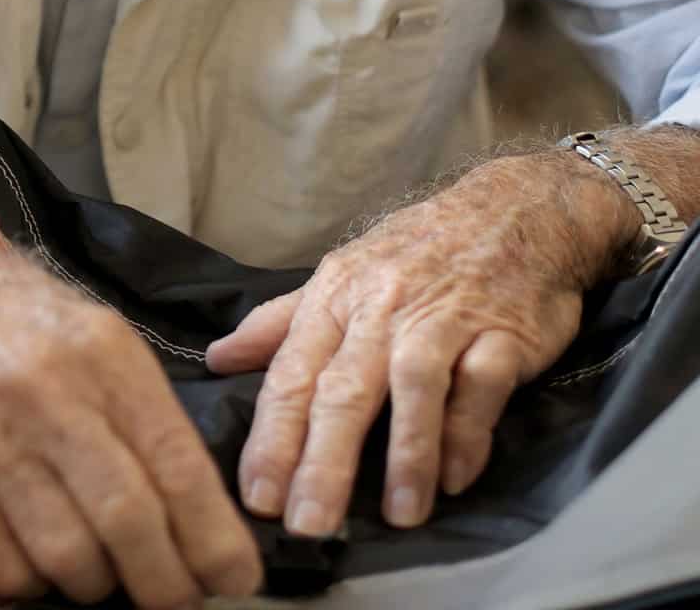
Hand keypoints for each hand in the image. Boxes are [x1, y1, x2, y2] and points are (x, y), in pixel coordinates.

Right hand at [0, 219, 262, 608]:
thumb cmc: (6, 310)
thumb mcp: (91, 330)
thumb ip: (140, 407)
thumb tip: (195, 502)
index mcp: (102, 353)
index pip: (176, 465)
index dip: (214, 536)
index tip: (237, 575)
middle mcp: (49, 397)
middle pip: (129, 524)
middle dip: (167, 583)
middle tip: (178, 597)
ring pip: (68, 560)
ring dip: (97, 584)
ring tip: (102, 570)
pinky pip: (3, 570)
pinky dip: (32, 582)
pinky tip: (36, 555)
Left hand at [205, 154, 631, 537]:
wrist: (515, 209)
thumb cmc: (419, 250)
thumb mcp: (343, 273)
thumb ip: (282, 321)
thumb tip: (219, 358)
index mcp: (337, 294)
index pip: (293, 372)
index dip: (273, 436)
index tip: (256, 494)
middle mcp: (384, 306)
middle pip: (344, 387)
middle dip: (322, 459)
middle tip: (307, 523)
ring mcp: (445, 318)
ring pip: (414, 385)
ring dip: (406, 453)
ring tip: (398, 516)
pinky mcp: (502, 332)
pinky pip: (481, 385)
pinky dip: (468, 431)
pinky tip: (455, 478)